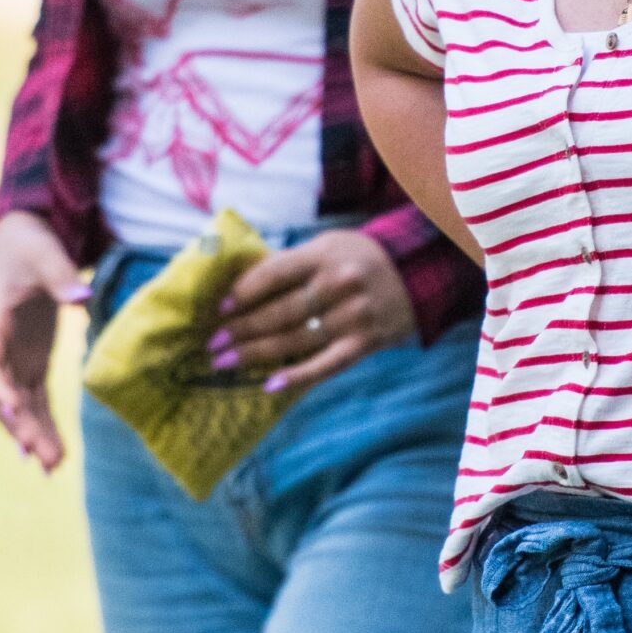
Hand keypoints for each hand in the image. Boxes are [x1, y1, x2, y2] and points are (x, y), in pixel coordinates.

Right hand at [0, 211, 90, 471]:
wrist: (22, 241)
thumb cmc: (29, 244)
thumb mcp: (44, 252)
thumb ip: (61, 275)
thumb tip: (82, 298)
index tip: (11, 405)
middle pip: (0, 393)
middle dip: (18, 423)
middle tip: (37, 454)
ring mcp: (12, 357)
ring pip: (18, 405)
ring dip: (32, 434)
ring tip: (52, 467)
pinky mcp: (30, 362)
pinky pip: (33, 401)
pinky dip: (43, 425)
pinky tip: (54, 456)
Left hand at [208, 228, 417, 395]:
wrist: (418, 272)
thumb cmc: (360, 257)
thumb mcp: (328, 246)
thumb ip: (291, 265)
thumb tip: (239, 288)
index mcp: (323, 256)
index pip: (273, 275)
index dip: (243, 294)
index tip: (220, 310)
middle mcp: (338, 285)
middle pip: (279, 312)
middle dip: (241, 331)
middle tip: (212, 345)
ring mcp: (353, 316)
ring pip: (295, 340)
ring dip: (256, 354)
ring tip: (226, 362)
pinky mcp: (366, 343)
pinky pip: (326, 365)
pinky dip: (297, 377)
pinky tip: (269, 385)